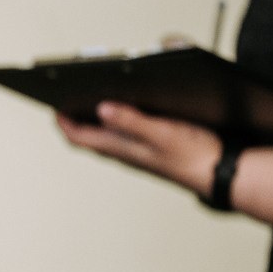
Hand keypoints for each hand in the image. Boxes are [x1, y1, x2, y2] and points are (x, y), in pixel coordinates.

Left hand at [56, 102, 219, 197]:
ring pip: (104, 135)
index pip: (78, 136)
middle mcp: (122, 151)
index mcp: (118, 147)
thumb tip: (101, 108)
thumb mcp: (159, 131)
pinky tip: (124, 109)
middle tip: (66, 98)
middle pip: (87, 135)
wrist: (219, 172)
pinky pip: (123, 135)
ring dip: (93, 119)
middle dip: (74, 117)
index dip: (62, 120)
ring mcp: (135, 151)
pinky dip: (116, 120)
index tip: (53, 103)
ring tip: (87, 100)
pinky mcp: (149, 149)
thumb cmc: (192, 155)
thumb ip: (130, 120)